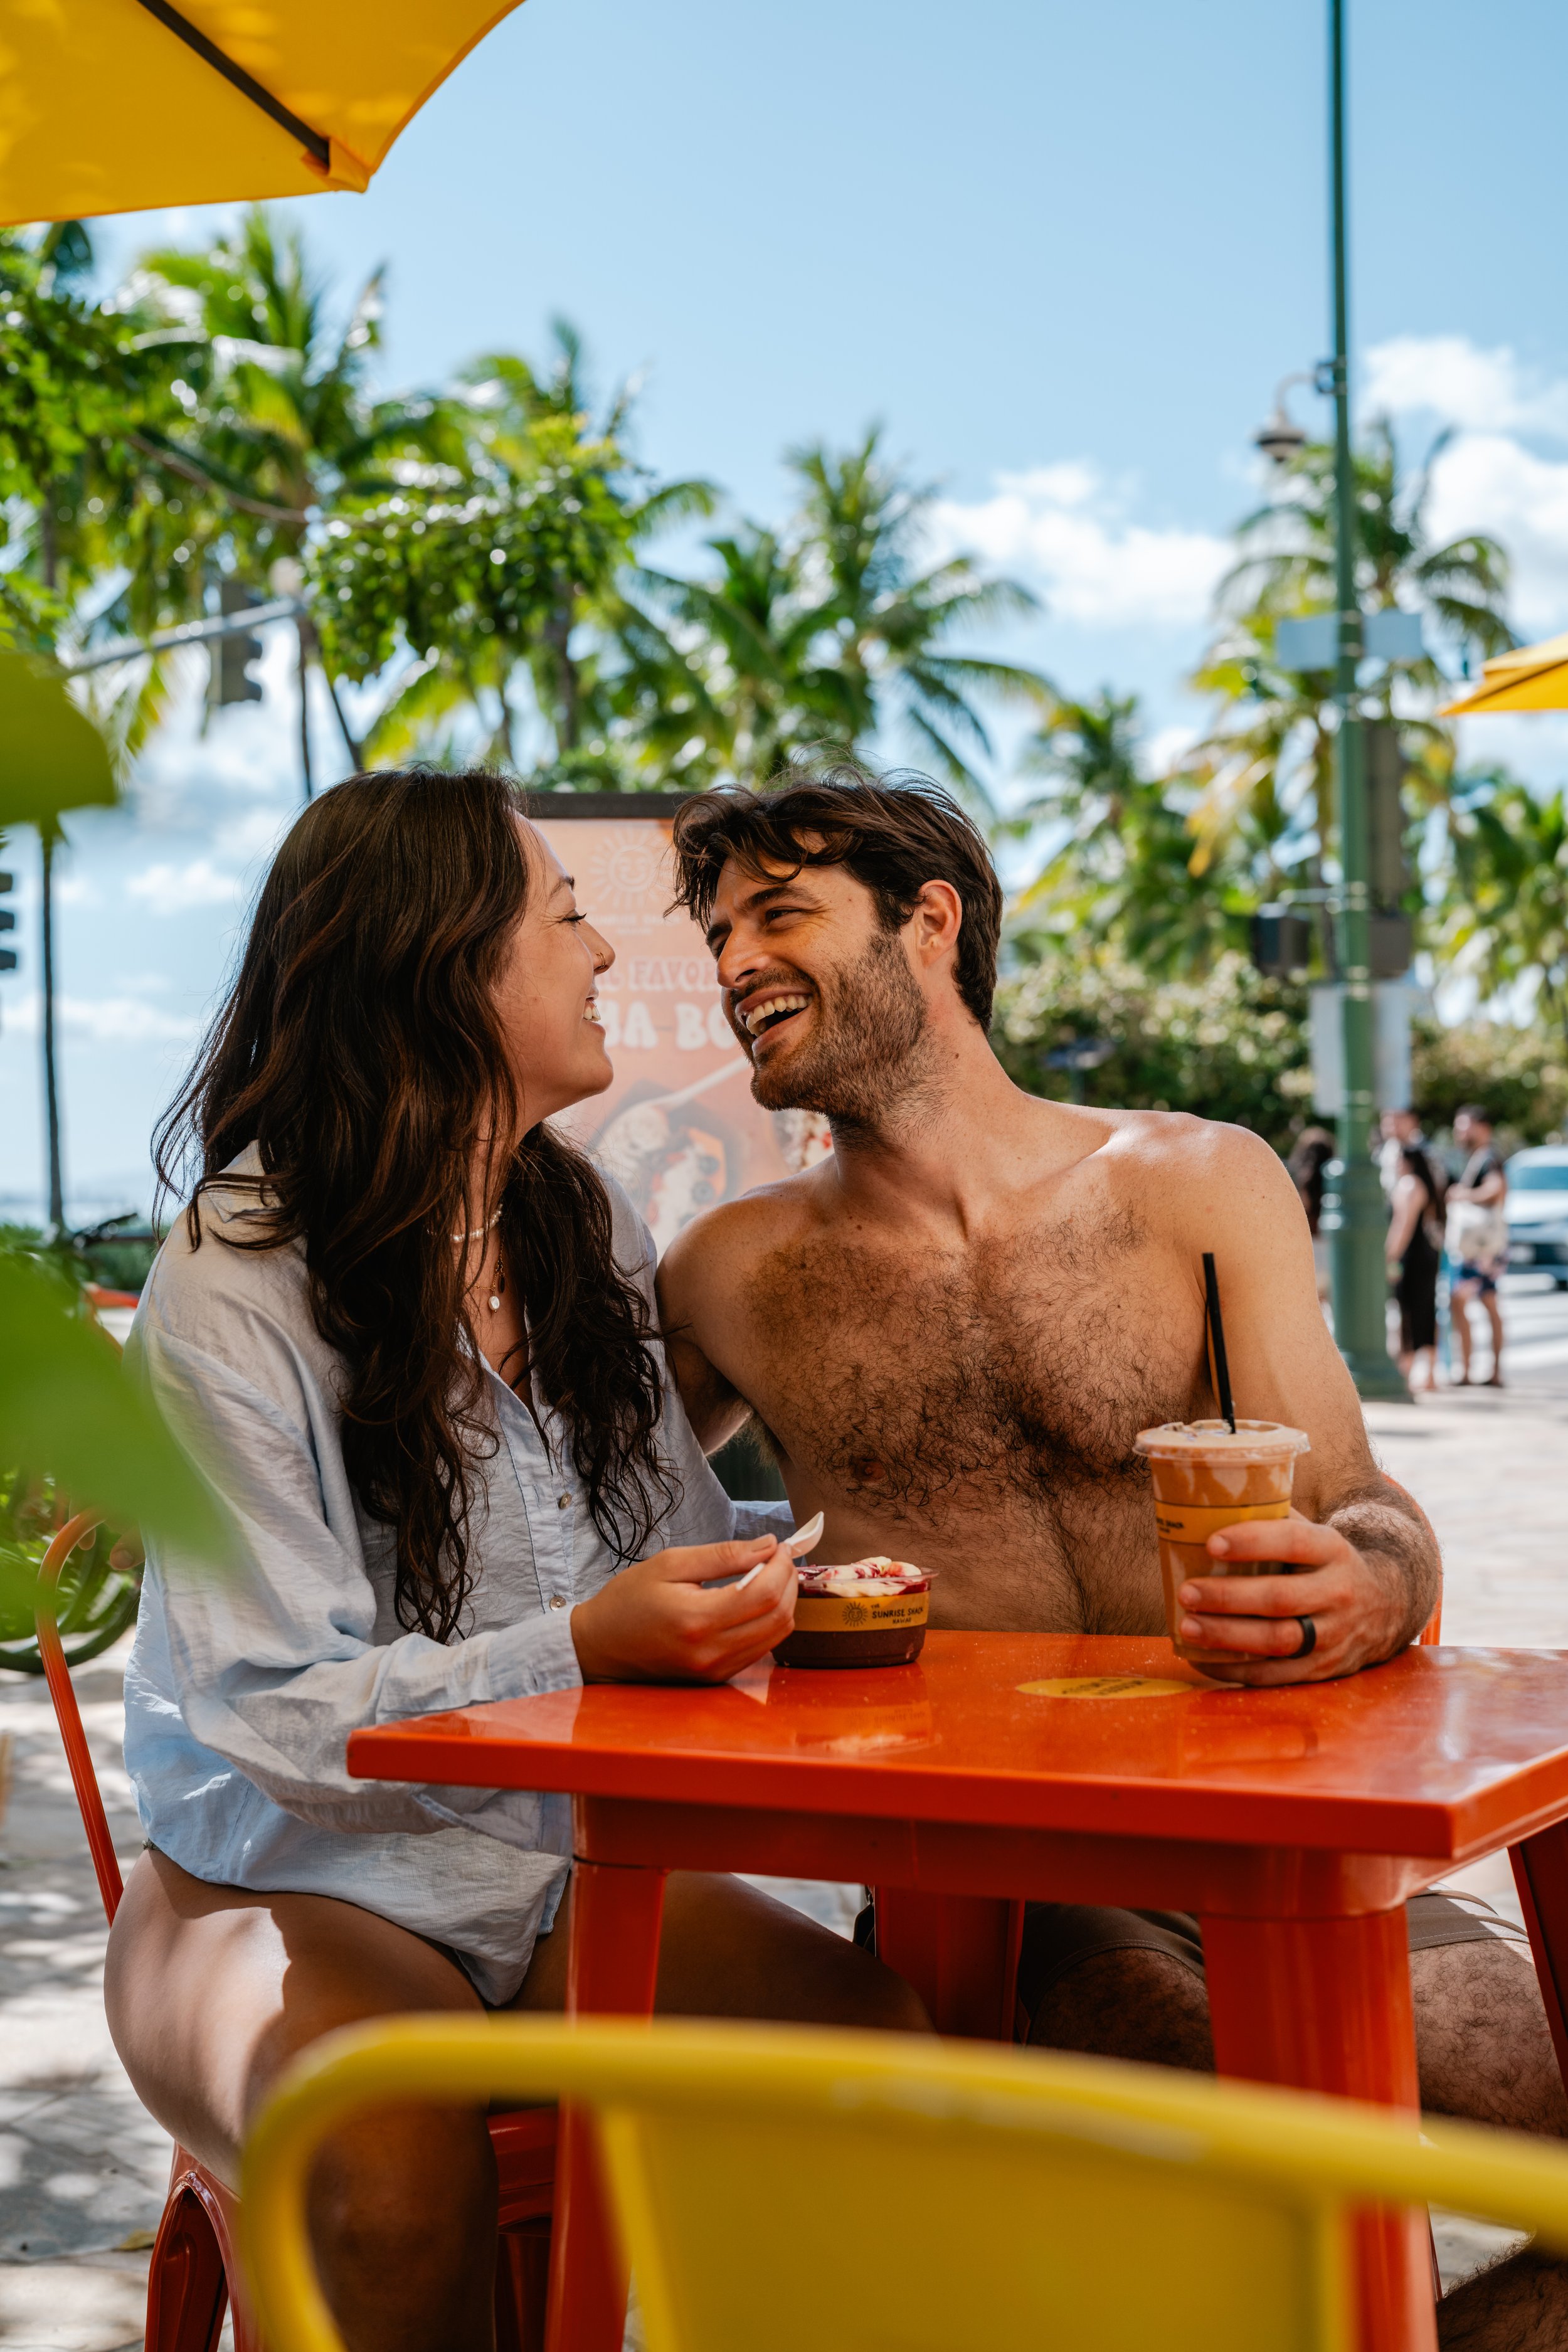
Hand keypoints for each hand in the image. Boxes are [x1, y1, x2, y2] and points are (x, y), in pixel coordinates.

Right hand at [570, 1536, 794, 1683]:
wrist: (600, 1646)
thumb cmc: (629, 1600)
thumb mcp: (670, 1564)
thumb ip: (723, 1555)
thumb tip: (768, 1546)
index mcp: (697, 1620)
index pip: (765, 1594)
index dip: (782, 1566)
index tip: (781, 1546)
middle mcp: (711, 1652)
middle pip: (778, 1617)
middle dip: (789, 1581)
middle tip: (780, 1557)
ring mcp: (715, 1670)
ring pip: (776, 1635)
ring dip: (784, 1602)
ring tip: (771, 1575)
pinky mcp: (716, 1678)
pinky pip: (760, 1649)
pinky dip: (769, 1622)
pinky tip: (757, 1600)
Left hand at [1176, 1511, 1407, 1685]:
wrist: (1386, 1607)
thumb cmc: (1324, 1564)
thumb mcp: (1315, 1535)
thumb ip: (1275, 1521)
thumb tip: (1210, 1503)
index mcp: (1332, 1550)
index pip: (1293, 1542)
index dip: (1252, 1542)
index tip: (1211, 1543)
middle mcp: (1337, 1593)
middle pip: (1279, 1599)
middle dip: (1228, 1597)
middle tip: (1187, 1592)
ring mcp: (1333, 1636)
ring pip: (1277, 1641)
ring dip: (1227, 1636)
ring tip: (1187, 1626)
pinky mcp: (1322, 1670)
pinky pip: (1275, 1676)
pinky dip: (1236, 1670)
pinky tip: (1203, 1659)